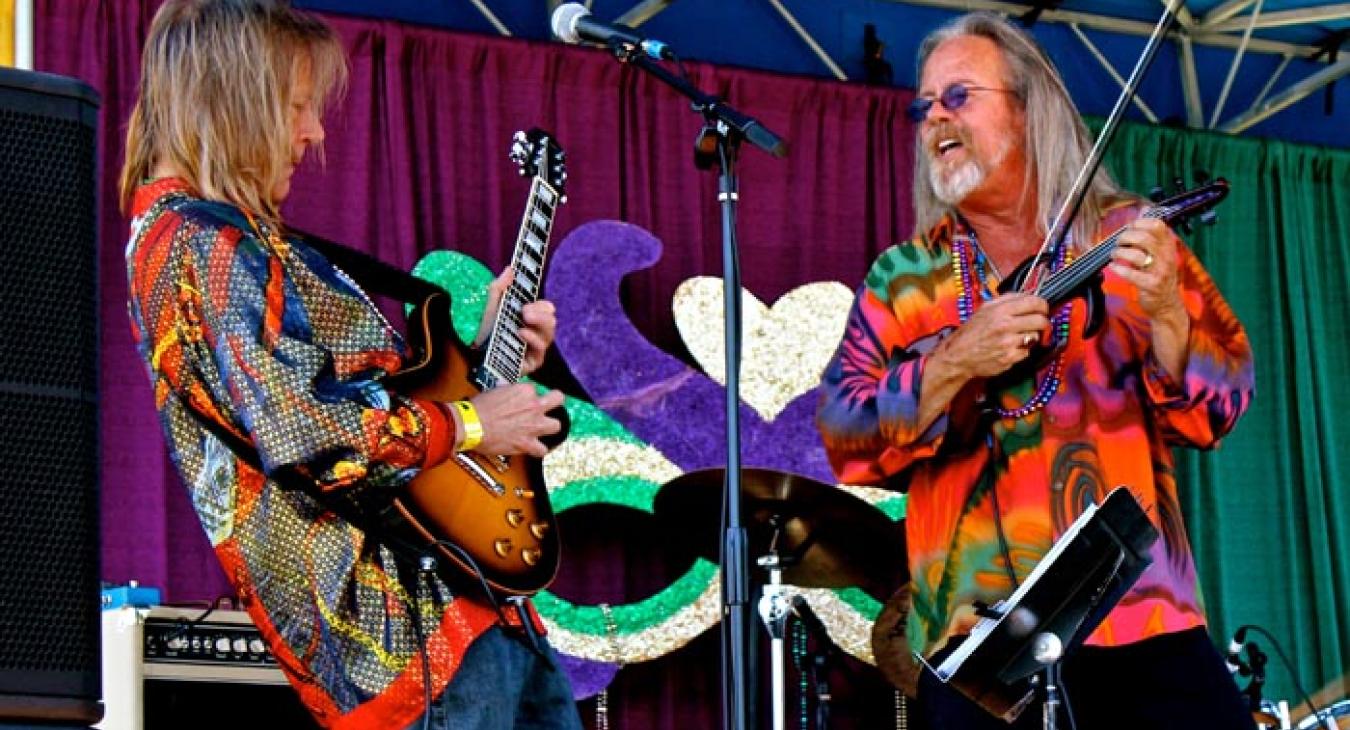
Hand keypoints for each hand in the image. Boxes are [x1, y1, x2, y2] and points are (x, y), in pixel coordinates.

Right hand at [460, 384, 563, 457]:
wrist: (471, 425)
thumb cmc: (478, 408)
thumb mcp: (494, 390)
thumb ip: (507, 390)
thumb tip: (507, 388)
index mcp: (525, 391)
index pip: (535, 388)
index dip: (529, 394)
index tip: (523, 399)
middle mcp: (534, 406)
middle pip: (558, 399)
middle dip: (554, 401)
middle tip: (549, 405)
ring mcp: (533, 425)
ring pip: (556, 425)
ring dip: (551, 426)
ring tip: (544, 428)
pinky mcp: (527, 443)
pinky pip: (542, 449)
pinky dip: (538, 449)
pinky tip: (534, 447)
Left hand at [479, 266, 556, 375]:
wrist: (474, 354)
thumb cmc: (486, 331)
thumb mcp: (491, 307)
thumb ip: (499, 288)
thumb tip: (510, 268)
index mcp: (532, 318)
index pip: (547, 309)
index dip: (542, 305)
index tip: (528, 303)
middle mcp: (537, 333)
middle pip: (551, 321)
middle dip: (541, 315)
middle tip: (525, 311)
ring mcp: (536, 348)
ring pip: (549, 335)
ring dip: (539, 325)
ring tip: (524, 319)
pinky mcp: (533, 362)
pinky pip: (541, 351)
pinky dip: (533, 340)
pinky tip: (522, 333)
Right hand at [935, 293, 1049, 378]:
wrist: (958, 356)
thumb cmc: (971, 332)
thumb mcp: (985, 309)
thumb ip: (1007, 300)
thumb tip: (1028, 295)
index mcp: (1000, 310)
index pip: (1034, 302)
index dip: (1043, 305)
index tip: (1043, 309)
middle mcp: (1005, 325)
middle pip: (1041, 320)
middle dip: (1043, 323)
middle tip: (1040, 325)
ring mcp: (1008, 343)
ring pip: (1035, 337)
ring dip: (1031, 337)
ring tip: (1018, 337)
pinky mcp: (1010, 358)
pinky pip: (1027, 352)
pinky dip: (1022, 350)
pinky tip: (1010, 348)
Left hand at [1109, 218, 1184, 322]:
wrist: (1167, 305)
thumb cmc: (1159, 276)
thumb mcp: (1159, 252)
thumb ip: (1151, 233)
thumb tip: (1144, 209)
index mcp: (1168, 246)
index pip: (1158, 225)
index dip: (1140, 223)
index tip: (1129, 228)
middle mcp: (1166, 257)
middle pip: (1145, 238)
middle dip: (1126, 237)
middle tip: (1118, 242)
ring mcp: (1159, 271)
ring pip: (1137, 255)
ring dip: (1120, 252)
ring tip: (1114, 255)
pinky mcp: (1150, 285)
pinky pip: (1131, 274)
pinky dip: (1119, 268)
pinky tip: (1113, 267)